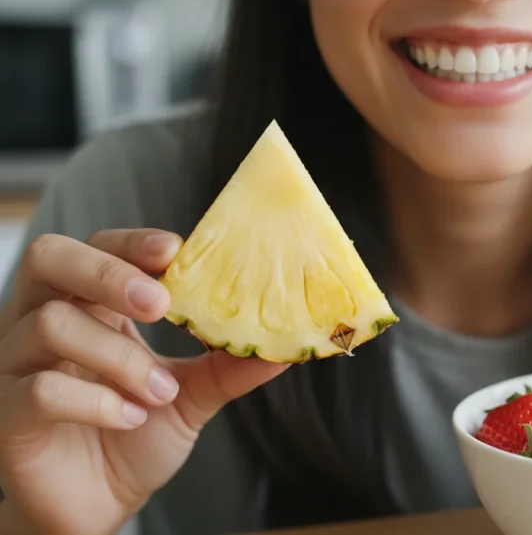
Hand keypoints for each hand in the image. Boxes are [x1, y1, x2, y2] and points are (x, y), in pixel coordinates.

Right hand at [0, 229, 288, 534]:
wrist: (98, 505)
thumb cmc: (136, 436)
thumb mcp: (191, 394)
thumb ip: (228, 365)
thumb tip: (288, 346)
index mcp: (88, 306)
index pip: (97, 246)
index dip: (130, 242)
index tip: (175, 250)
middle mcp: (41, 322)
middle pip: (50, 259)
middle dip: (109, 273)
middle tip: (161, 305)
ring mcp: (16, 365)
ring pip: (50, 323)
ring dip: (120, 357)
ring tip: (161, 392)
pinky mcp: (6, 414)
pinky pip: (40, 389)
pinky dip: (97, 401)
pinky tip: (131, 417)